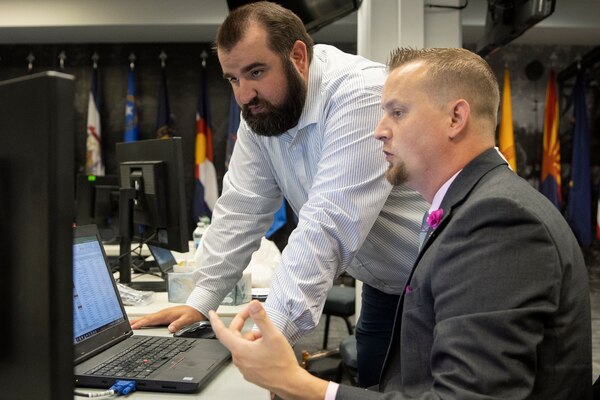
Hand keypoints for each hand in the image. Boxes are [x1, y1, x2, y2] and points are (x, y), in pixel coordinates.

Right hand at [129, 305, 203, 332]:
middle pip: (147, 318)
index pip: (151, 319)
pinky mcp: (165, 316)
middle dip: (136, 322)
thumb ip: (179, 324)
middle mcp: (163, 313)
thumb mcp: (188, 320)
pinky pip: (152, 319)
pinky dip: (145, 321)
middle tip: (125, 326)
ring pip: (148, 318)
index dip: (141, 323)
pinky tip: (143, 324)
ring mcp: (163, 315)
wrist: (198, 308)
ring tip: (130, 325)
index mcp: (166, 314)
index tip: (133, 327)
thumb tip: (170, 329)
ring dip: (139, 321)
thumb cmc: (193, 314)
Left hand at [209, 300, 327, 399]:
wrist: (290, 383)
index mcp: (240, 350)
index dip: (216, 321)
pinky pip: (247, 355)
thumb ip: (261, 318)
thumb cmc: (282, 362)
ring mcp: (244, 368)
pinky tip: (267, 348)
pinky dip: (254, 348)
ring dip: (252, 338)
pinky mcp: (250, 373)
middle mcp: (239, 360)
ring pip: (243, 346)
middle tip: (252, 315)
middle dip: (243, 324)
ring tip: (267, 338)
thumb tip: (253, 305)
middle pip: (235, 336)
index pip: (221, 332)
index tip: (212, 313)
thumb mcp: (273, 335)